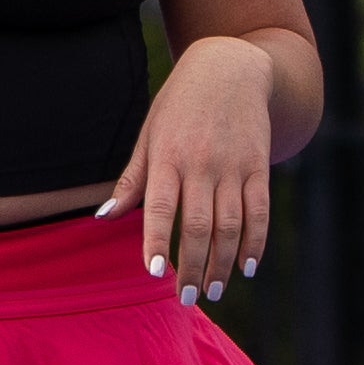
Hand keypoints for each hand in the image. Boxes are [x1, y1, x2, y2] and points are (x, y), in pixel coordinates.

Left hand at [98, 35, 274, 305]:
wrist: (230, 68)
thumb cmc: (179, 105)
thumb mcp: (149, 134)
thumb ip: (132, 180)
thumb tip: (103, 218)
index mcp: (167, 156)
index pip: (160, 205)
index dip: (156, 239)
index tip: (155, 272)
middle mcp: (201, 162)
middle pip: (198, 224)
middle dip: (192, 265)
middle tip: (187, 297)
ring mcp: (234, 165)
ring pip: (230, 224)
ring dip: (222, 262)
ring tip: (213, 289)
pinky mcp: (259, 165)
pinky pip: (259, 211)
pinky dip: (254, 242)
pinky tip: (246, 266)